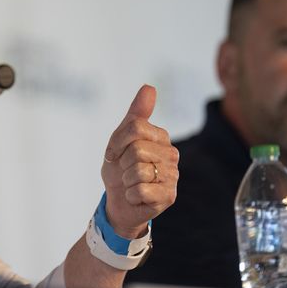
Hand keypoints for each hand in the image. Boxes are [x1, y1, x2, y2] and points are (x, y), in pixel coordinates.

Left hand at [100, 84, 177, 238]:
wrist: (119, 201)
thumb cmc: (120, 167)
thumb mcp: (121, 138)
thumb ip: (136, 113)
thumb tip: (150, 87)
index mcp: (161, 136)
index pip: (135, 127)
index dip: (117, 142)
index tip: (113, 153)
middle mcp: (171, 154)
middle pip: (137, 149)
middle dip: (122, 163)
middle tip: (125, 171)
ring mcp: (173, 175)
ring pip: (138, 170)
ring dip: (126, 180)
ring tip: (131, 183)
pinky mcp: (169, 196)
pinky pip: (140, 190)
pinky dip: (130, 195)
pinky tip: (136, 196)